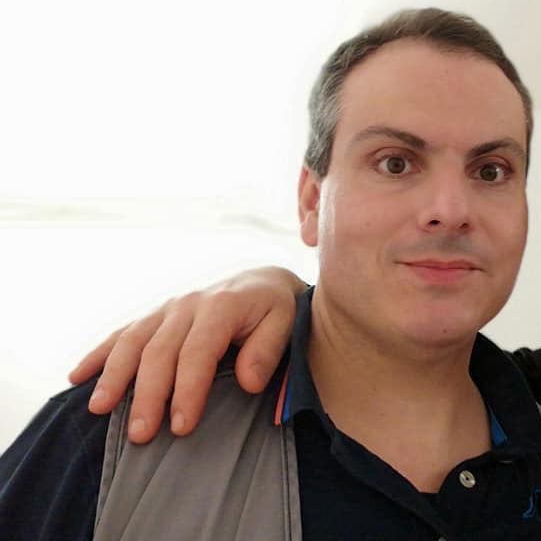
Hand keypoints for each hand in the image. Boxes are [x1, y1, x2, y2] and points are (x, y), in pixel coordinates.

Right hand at [68, 266, 304, 443]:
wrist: (262, 282)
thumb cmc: (275, 309)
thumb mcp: (285, 322)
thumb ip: (267, 350)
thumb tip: (247, 382)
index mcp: (221, 306)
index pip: (198, 352)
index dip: (188, 390)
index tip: (181, 426)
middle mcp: (188, 305)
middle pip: (159, 352)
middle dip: (148, 395)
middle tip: (141, 435)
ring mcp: (168, 309)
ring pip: (133, 341)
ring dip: (114, 376)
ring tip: (99, 409)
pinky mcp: (156, 316)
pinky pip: (123, 333)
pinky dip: (99, 354)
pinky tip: (78, 377)